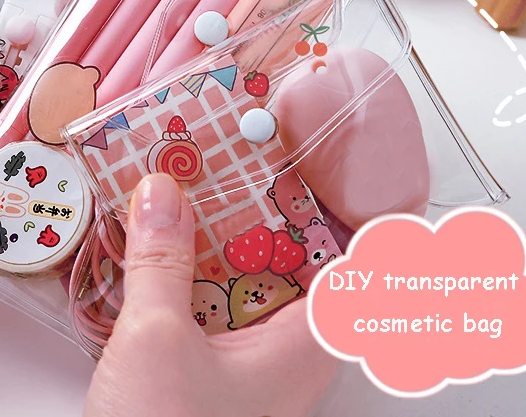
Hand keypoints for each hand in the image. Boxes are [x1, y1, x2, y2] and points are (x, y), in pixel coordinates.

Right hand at [85, 174, 336, 416]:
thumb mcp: (156, 338)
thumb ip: (160, 258)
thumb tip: (162, 191)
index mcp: (302, 345)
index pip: (360, 274)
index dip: (369, 223)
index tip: (357, 172)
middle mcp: (285, 352)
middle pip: (300, 264)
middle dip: (278, 211)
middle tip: (256, 157)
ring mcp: (248, 362)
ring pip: (254, 280)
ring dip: (230, 235)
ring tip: (204, 184)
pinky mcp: (213, 368)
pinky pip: (218, 300)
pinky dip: (199, 265)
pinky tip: (169, 242)